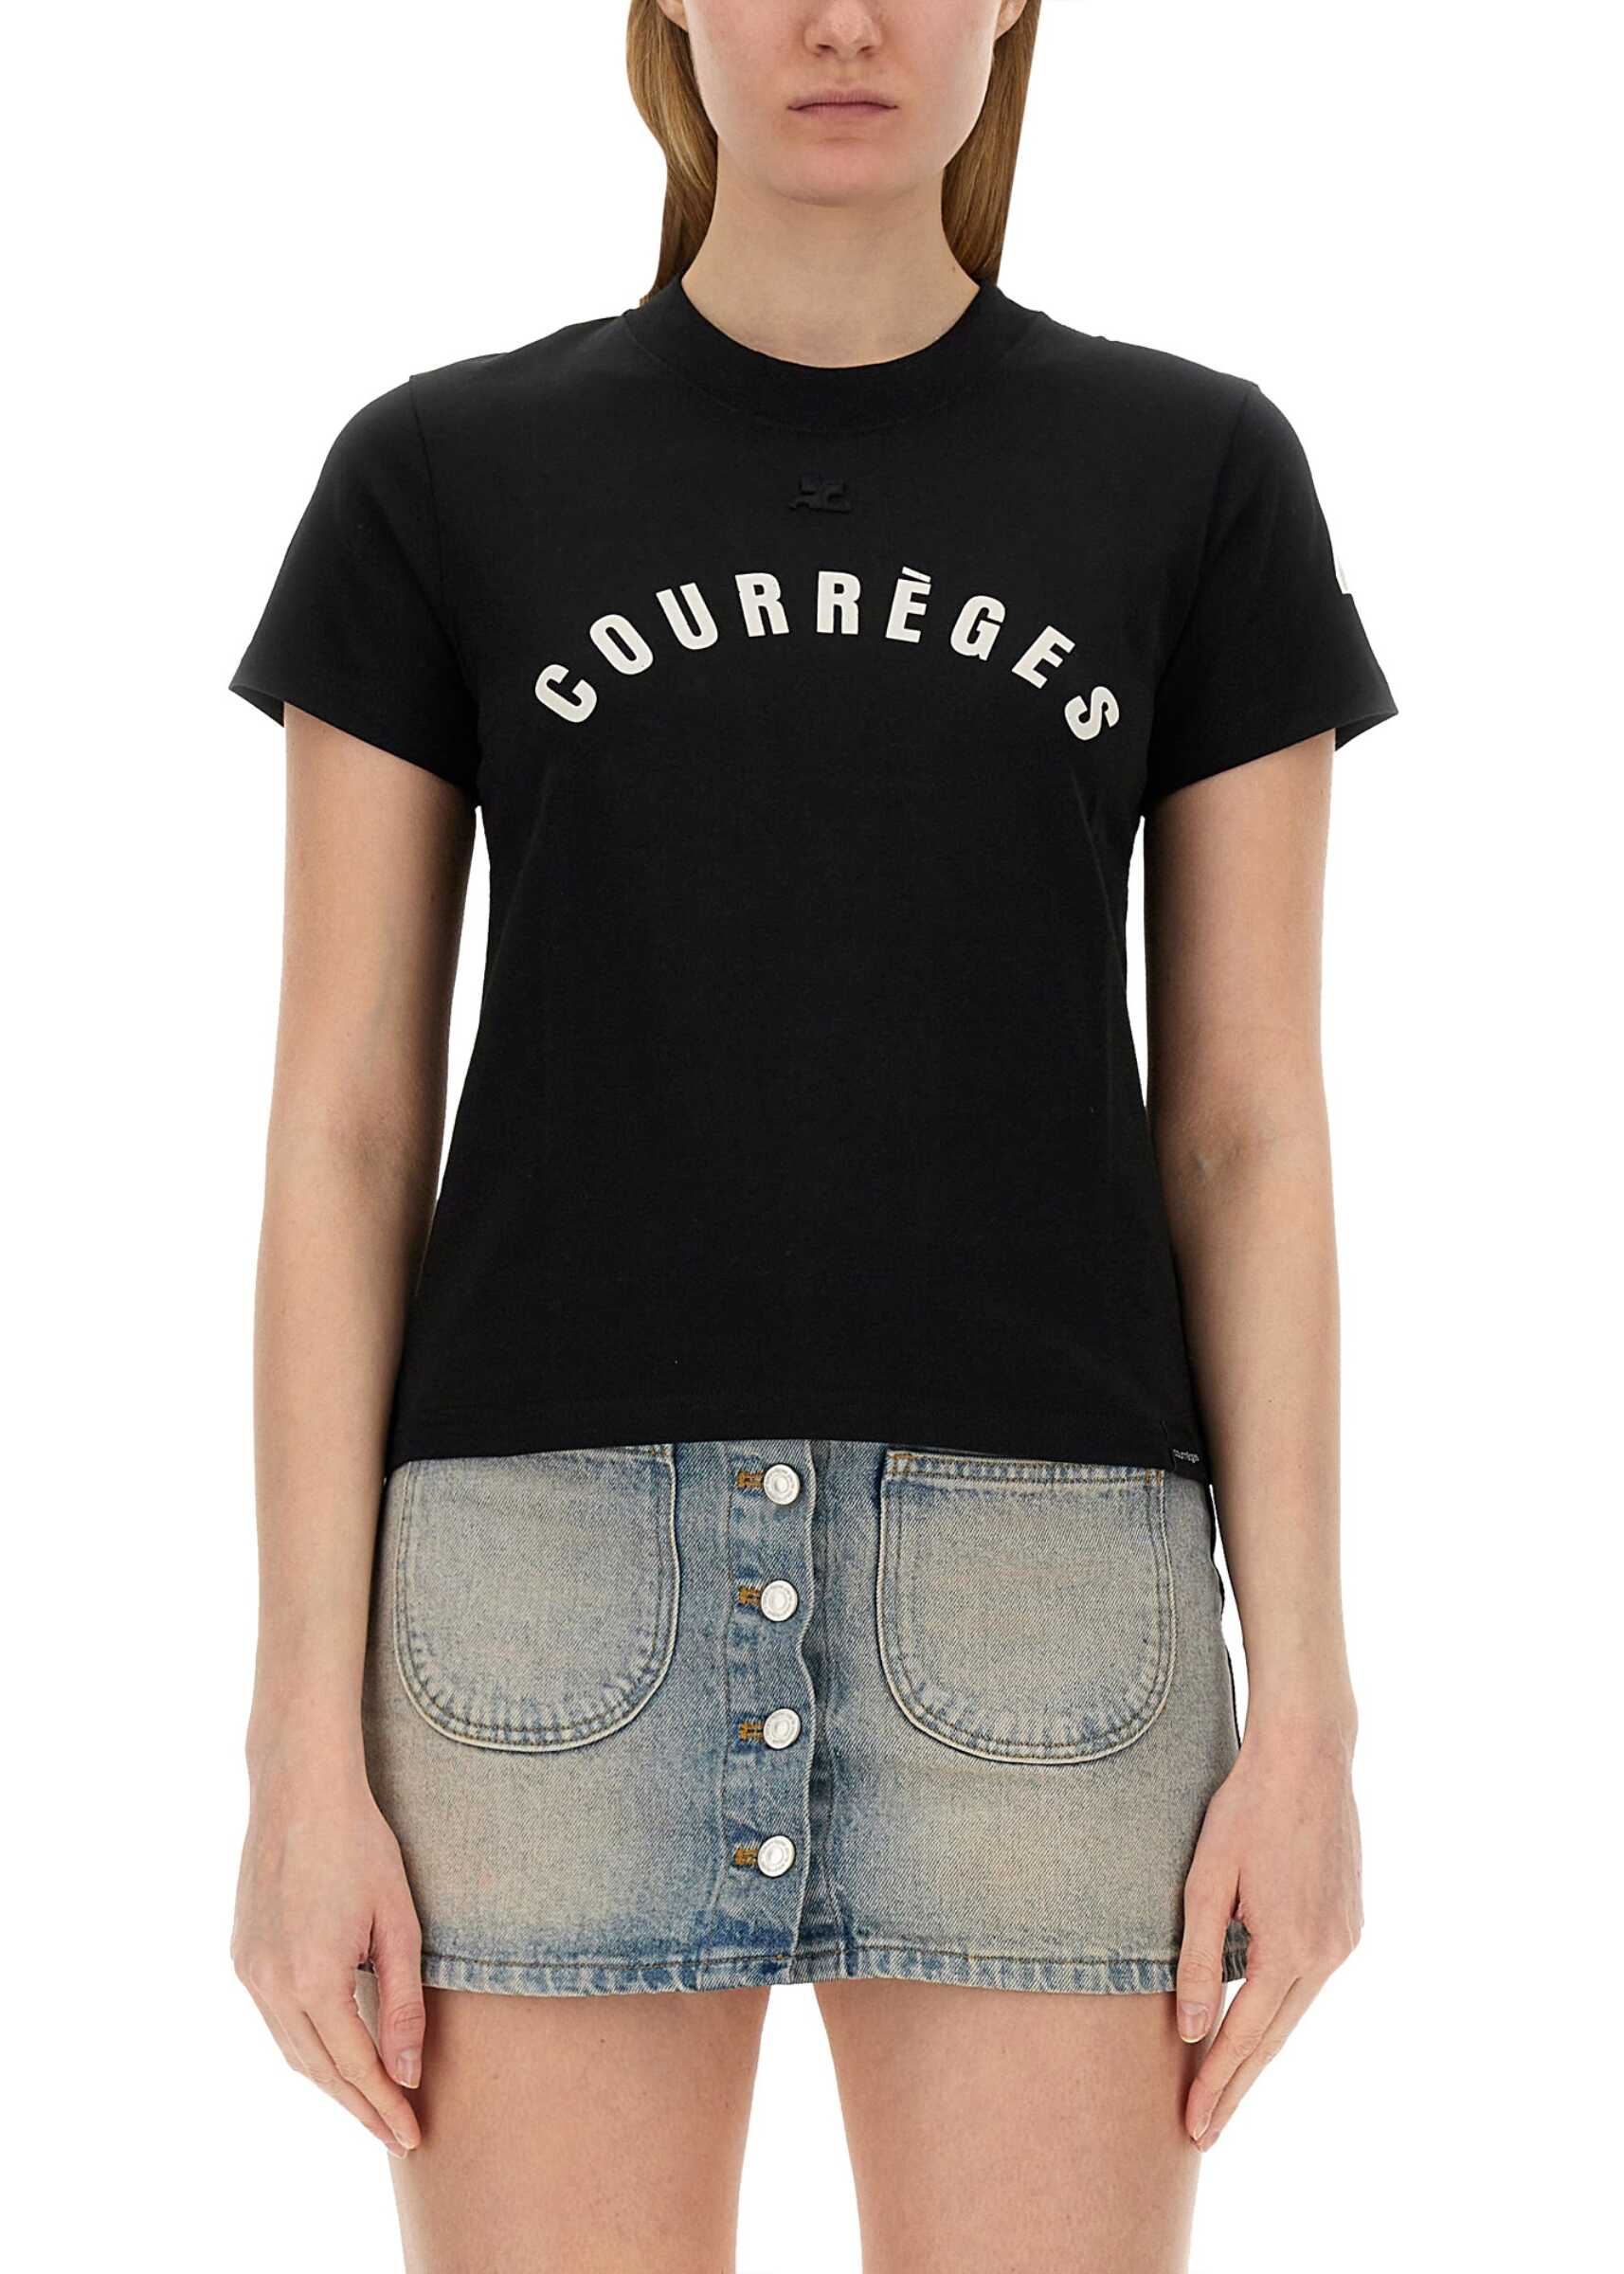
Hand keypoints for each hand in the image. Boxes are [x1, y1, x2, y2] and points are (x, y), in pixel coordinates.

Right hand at [231, 1754, 424, 2157]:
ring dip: (331, 2083)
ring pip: (293, 2051)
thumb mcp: (399, 1923)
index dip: (385, 2105)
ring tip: (370, 2104)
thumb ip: (403, 2003)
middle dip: (360, 2107)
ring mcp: (250, 1973)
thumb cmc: (361, 1847)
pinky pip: (276, 2022)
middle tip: (397, 2135)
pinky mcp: (242, 1957)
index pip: (356, 2067)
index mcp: (314, 1979)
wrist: (300, 1791)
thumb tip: (408, 2073)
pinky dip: (307, 2048)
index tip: (412, 2135)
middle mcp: (271, 1986)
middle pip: (320, 2071)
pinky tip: (333, 2055)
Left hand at [1173, 1713, 1362, 2148]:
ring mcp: (1344, 1939)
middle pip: (1274, 2038)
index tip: (1193, 2126)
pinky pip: (1308, 1980)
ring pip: (1294, 2011)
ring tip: (1224, 2087)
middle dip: (1237, 2085)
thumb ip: (1199, 1958)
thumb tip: (1190, 2030)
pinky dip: (1280, 2008)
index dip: (1217, 2083)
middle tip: (1203, 2132)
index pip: (1245, 2037)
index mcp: (1289, 1948)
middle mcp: (1327, 1954)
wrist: (1308, 1755)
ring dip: (1260, 2049)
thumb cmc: (1246, 1809)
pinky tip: (1258, 2022)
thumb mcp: (1206, 1880)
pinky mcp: (1349, 1922)